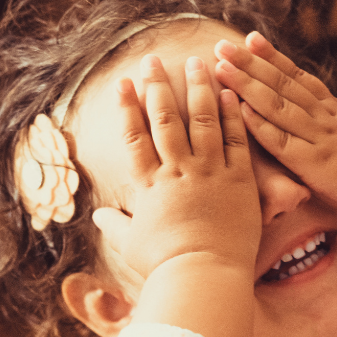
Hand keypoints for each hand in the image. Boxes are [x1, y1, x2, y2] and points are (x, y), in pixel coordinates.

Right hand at [93, 55, 260, 279]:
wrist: (204, 276)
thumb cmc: (165, 266)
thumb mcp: (131, 245)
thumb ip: (116, 226)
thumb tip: (98, 217)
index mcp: (150, 186)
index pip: (134, 138)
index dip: (127, 107)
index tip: (122, 82)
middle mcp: (178, 172)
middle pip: (165, 120)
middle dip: (157, 86)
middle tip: (154, 59)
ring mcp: (210, 173)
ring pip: (202, 121)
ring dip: (198, 89)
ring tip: (197, 62)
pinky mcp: (239, 181)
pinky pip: (236, 141)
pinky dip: (233, 115)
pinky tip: (230, 93)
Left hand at [214, 32, 336, 219]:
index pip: (302, 80)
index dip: (275, 60)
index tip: (254, 41)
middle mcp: (328, 119)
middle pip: (284, 84)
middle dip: (250, 64)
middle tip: (224, 45)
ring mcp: (321, 140)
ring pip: (278, 105)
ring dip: (246, 84)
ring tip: (220, 65)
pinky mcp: (318, 165)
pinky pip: (283, 142)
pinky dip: (260, 124)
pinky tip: (239, 109)